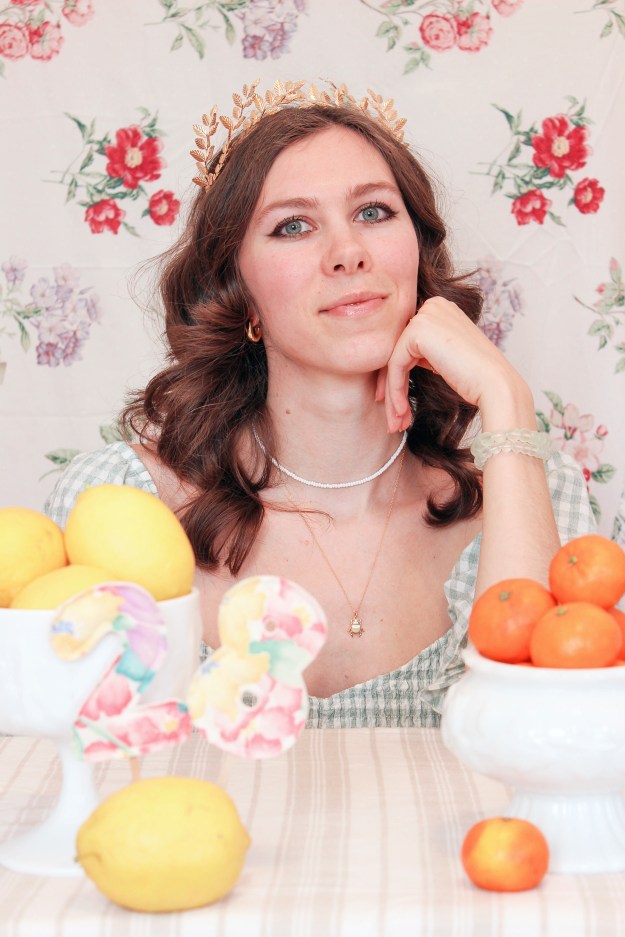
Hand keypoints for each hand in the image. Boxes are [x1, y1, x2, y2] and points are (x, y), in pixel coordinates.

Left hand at [378, 296, 526, 433]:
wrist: (496, 384)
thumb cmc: (476, 378)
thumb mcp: (446, 357)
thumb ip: (426, 351)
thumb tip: (399, 362)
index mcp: (440, 308)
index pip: (407, 344)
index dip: (398, 377)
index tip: (397, 406)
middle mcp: (432, 306)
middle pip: (398, 352)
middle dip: (393, 389)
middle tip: (394, 419)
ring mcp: (425, 315)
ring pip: (393, 361)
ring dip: (393, 396)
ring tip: (396, 423)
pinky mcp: (417, 331)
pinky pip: (395, 365)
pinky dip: (396, 391)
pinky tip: (402, 412)